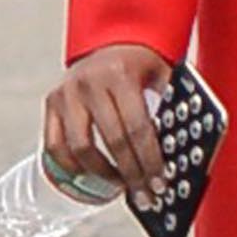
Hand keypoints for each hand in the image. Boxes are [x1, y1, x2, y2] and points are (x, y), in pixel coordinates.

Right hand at [43, 43, 171, 201]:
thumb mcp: (162, 74)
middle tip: (146, 195)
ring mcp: (66, 94)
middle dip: (132, 174)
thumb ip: (172, 104)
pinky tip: (91, 176)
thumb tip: (186, 148)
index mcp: (120, 75)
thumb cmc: (140, 64)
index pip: (138, 127)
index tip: (160, 183)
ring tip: (122, 186)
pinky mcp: (51, 104)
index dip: (150, 160)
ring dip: (102, 174)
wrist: (108, 42)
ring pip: (81, 148)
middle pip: (112, 141)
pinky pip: (55, 145)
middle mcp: (89, 84)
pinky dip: (72, 166)